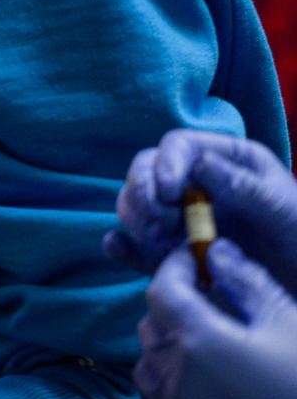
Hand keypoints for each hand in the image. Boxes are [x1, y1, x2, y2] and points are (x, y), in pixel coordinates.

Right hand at [104, 130, 296, 289]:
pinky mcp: (172, 252)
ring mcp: (181, 218)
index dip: (164, 163)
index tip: (166, 190)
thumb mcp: (286, 212)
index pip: (179, 146)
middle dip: (142, 192)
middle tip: (156, 220)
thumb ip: (247, 188)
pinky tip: (118, 248)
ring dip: (137, 220)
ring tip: (159, 244)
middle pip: (147, 171)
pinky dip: (122, 245)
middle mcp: (197, 184)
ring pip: (136, 205)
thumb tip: (198, 165)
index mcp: (227, 161)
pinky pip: (136, 244)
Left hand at [134, 240, 296, 398]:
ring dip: (167, 348)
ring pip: (149, 367)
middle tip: (206, 301)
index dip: (175, 268)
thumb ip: (246, 284)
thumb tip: (218, 252)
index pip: (162, 291)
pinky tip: (204, 384)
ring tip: (204, 344)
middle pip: (152, 327)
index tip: (193, 259)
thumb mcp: (288, 323)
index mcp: (199, 343)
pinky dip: (172, 387)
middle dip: (173, 307)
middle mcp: (177, 379)